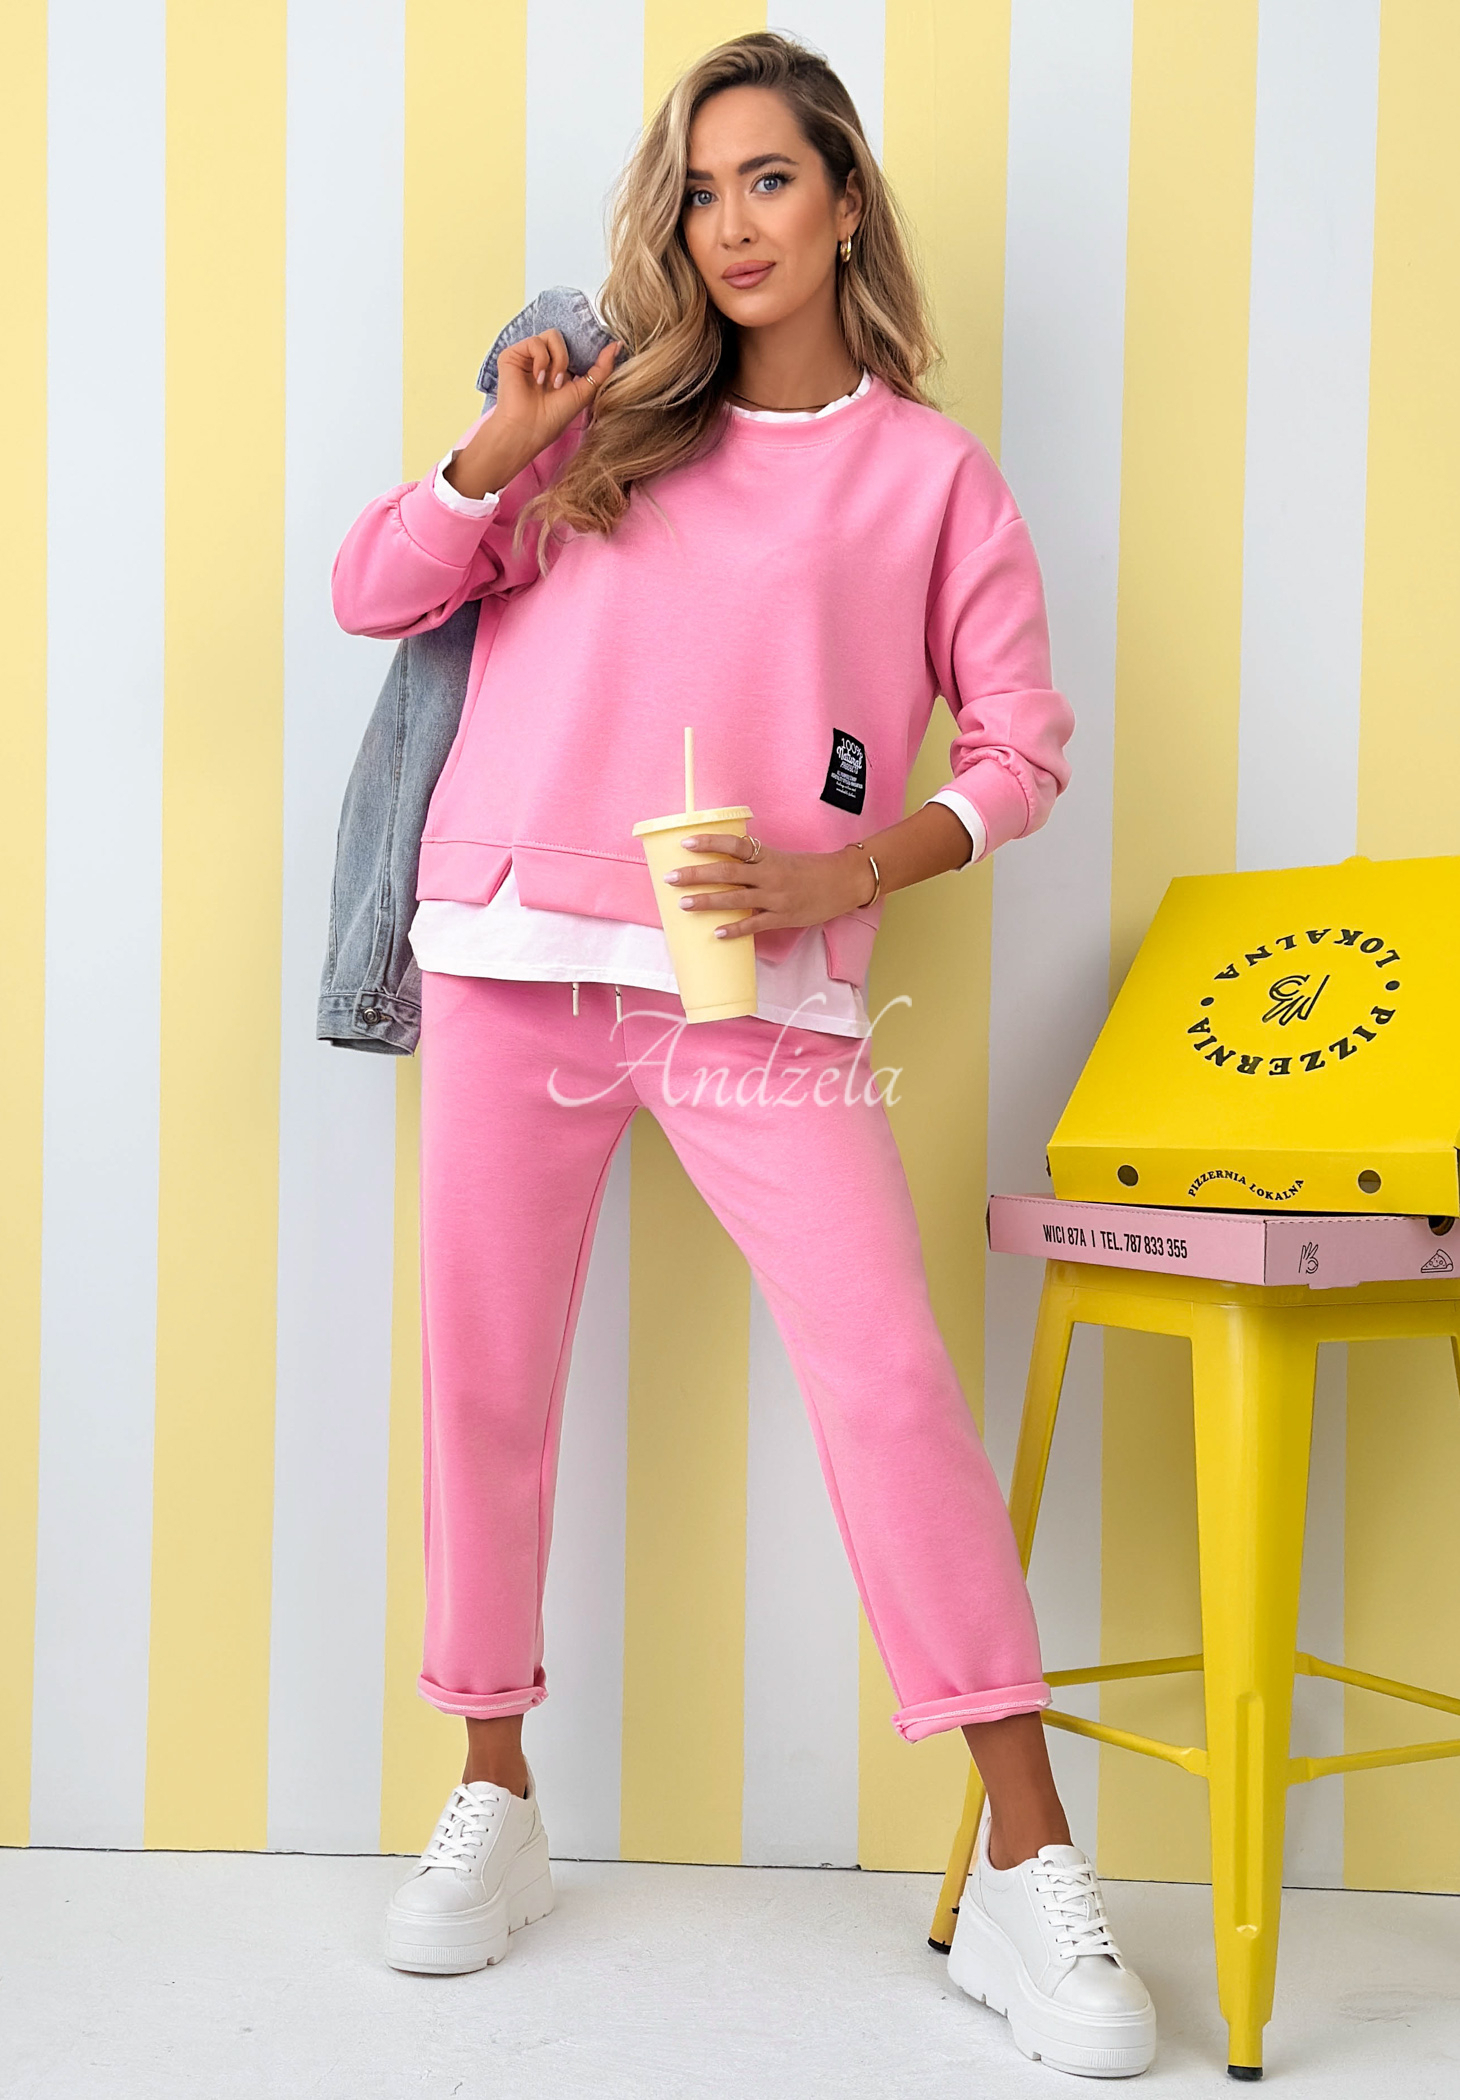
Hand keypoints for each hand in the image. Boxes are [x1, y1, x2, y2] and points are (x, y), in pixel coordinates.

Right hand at [444, 329, 620, 497]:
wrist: (528, 429)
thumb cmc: (554, 417)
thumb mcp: (585, 391)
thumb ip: (602, 368)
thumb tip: (617, 345)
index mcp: (560, 369)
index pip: (575, 346)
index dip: (584, 350)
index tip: (592, 359)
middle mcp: (544, 360)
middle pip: (565, 338)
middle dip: (568, 360)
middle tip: (561, 383)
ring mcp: (527, 357)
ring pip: (552, 335)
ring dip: (558, 360)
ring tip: (551, 383)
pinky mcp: (512, 355)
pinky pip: (535, 341)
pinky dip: (541, 360)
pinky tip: (538, 378)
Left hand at [663, 834, 874, 940]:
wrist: (843, 882)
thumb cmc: (810, 869)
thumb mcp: (781, 857)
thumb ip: (755, 860)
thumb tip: (725, 860)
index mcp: (768, 856)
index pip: (734, 845)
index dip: (709, 843)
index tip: (686, 843)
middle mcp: (768, 874)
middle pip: (726, 872)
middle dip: (696, 875)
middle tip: (671, 878)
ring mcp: (775, 897)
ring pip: (735, 899)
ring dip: (707, 901)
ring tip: (683, 904)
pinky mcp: (783, 917)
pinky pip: (754, 924)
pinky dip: (734, 929)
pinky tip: (716, 933)